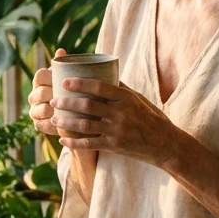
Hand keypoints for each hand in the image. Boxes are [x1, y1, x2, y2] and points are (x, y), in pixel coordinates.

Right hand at [27, 48, 67, 136]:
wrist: (78, 113)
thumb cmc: (75, 90)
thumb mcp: (72, 77)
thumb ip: (67, 65)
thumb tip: (61, 50)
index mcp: (40, 81)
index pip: (40, 76)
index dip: (50, 78)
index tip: (65, 81)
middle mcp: (34, 95)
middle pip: (39, 93)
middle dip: (53, 95)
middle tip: (70, 98)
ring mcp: (34, 111)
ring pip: (39, 110)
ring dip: (52, 111)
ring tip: (67, 112)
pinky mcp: (39, 125)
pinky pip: (42, 126)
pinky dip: (53, 125)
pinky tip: (64, 125)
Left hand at [51, 78, 187, 167]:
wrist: (164, 144)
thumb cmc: (151, 117)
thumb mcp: (139, 99)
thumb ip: (120, 88)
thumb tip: (104, 71)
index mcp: (126, 98)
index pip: (99, 87)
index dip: (80, 83)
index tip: (64, 82)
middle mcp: (121, 113)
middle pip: (87, 105)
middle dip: (67, 103)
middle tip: (54, 100)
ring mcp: (117, 130)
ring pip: (85, 125)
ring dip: (66, 122)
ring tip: (54, 119)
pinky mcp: (114, 146)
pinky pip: (89, 144)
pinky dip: (74, 142)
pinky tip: (62, 140)